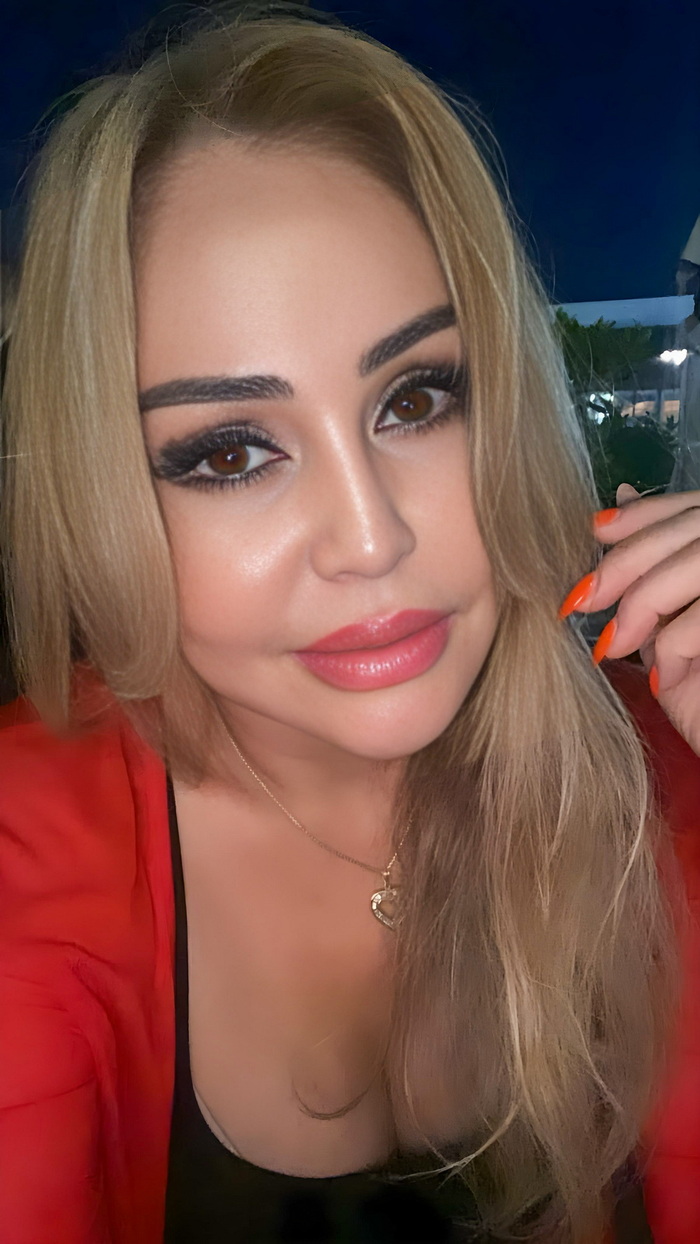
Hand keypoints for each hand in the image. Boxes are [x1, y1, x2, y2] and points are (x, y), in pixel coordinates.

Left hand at [559, 483, 699, 756]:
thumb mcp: (670, 625)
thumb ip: (651, 572)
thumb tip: (612, 509)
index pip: (692, 507)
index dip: (644, 514)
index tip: (596, 532)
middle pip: (692, 527)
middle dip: (627, 560)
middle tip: (580, 600)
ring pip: (697, 563)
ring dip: (643, 603)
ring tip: (612, 648)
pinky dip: (674, 646)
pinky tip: (665, 678)